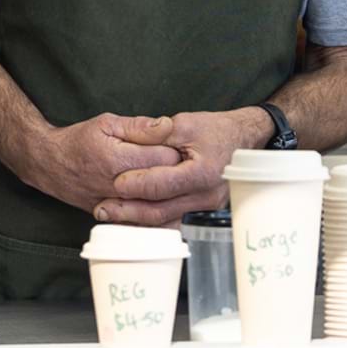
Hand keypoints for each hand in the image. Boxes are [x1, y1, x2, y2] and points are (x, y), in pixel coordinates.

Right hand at [23, 113, 181, 215]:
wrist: (49, 164)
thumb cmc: (78, 141)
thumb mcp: (107, 123)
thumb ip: (139, 126)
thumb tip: (167, 126)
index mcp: (119, 159)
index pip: (166, 158)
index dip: (175, 149)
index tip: (174, 145)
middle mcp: (119, 186)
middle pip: (165, 183)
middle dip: (174, 171)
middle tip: (173, 161)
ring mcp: (116, 204)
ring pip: (156, 203)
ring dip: (164, 190)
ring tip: (162, 176)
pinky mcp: (113, 216)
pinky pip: (142, 216)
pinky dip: (151, 205)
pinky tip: (153, 195)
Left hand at [97, 108, 270, 226]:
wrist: (243, 141)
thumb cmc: (216, 130)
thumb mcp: (187, 123)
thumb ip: (160, 134)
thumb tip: (135, 144)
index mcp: (202, 173)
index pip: (161, 185)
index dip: (135, 184)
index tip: (114, 183)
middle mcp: (206, 196)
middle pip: (160, 210)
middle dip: (128, 210)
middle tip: (102, 208)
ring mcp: (206, 208)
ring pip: (166, 221)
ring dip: (137, 221)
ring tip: (111, 216)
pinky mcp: (203, 212)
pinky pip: (174, 222)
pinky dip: (152, 224)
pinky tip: (132, 220)